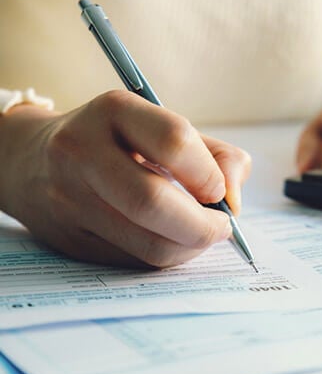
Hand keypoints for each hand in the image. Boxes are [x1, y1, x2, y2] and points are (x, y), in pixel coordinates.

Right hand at [0, 90, 250, 267]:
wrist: (33, 160)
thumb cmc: (119, 143)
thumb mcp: (164, 129)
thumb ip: (217, 155)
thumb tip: (235, 201)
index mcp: (114, 111)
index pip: (174, 142)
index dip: (209, 174)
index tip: (220, 191)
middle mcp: (83, 151)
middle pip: (153, 202)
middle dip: (202, 226)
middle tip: (221, 227)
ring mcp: (70, 198)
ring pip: (147, 243)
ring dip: (189, 248)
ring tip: (200, 234)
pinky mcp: (70, 239)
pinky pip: (134, 261)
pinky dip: (166, 257)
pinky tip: (172, 241)